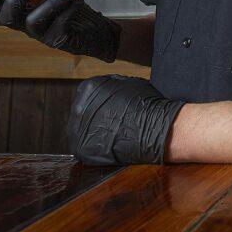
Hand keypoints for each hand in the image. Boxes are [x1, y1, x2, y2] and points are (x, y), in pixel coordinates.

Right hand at [0, 0, 119, 61]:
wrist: (101, 33)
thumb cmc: (76, 12)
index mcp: (26, 13)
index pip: (0, 9)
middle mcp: (30, 26)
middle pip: (8, 19)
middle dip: (13, 1)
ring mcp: (44, 35)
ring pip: (33, 23)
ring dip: (48, 5)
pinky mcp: (60, 41)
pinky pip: (58, 27)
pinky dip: (67, 12)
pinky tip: (77, 4)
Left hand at [68, 75, 183, 164]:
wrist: (154, 127)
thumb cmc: (146, 105)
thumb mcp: (129, 82)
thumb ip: (113, 84)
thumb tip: (110, 88)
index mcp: (88, 88)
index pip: (88, 94)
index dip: (100, 103)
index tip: (109, 109)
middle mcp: (78, 107)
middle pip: (82, 113)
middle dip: (95, 118)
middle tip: (111, 122)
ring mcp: (77, 129)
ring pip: (82, 131)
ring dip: (94, 133)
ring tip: (111, 134)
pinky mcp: (80, 148)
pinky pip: (85, 148)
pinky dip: (96, 149)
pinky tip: (109, 145)